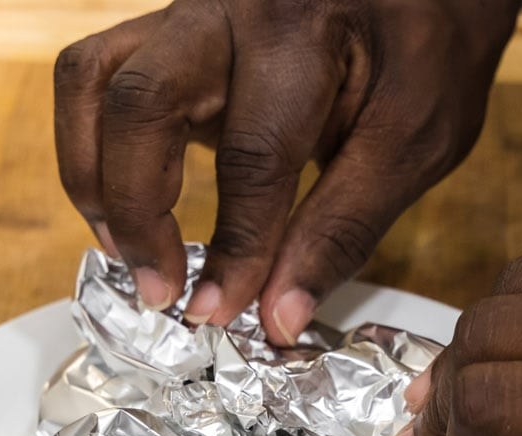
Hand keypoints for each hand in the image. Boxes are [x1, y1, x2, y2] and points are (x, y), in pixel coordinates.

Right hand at [54, 0, 517, 343]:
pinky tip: (122, 201)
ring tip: (126, 250)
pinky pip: (96, 76)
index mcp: (304, 32)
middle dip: (138, 212)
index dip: (235, 248)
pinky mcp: (168, 28)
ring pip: (94, 82)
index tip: (221, 313)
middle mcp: (230, 7)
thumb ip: (342, 229)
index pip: (252, 153)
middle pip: (141, 104)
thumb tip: (277, 318)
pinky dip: (91, 145)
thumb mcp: (415, 142)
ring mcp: (188, 10)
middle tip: (161, 292)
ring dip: (93, 177)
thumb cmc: (429, 51)